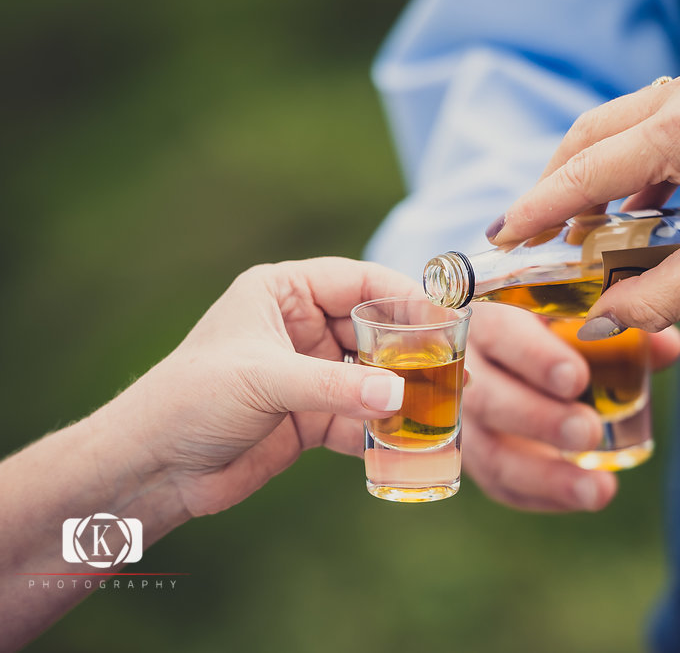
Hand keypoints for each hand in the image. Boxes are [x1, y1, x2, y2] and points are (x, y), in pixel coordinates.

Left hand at [127, 257, 418, 516]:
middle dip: (411, 350)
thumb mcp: (265, 380)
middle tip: (455, 366)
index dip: (404, 296)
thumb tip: (401, 396)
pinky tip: (409, 441)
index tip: (446, 316)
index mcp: (283, 293)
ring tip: (444, 405)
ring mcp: (309, 374)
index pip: (358, 282)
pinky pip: (360, 417)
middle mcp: (301, 328)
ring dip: (403, 392)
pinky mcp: (312, 417)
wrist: (154, 467)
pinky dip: (383, 430)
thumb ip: (336, 386)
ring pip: (372, 375)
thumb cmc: (191, 400)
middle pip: (374, 329)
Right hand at [460, 303, 679, 511]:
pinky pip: (498, 483)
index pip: (498, 332)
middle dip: (538, 419)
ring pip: (487, 453)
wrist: (495, 345)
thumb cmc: (542, 319)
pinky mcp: (473, 454)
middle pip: (485, 398)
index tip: (575, 378)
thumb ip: (617, 327)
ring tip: (597, 490)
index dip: (533, 357)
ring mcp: (459, 418)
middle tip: (588, 432)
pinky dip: (541, 495)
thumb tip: (667, 347)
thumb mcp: (574, 311)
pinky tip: (582, 497)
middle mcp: (462, 368)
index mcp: (484, 315)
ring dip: (543, 475)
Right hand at [487, 52, 679, 333]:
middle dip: (560, 181)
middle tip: (537, 228)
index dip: (537, 206)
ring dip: (606, 169)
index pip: (587, 170)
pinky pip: (671, 113)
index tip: (501, 232)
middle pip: (596, 132)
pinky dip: (648, 156)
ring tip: (594, 222)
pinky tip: (652, 197)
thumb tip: (598, 325)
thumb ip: (654, 296)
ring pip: (630, 120)